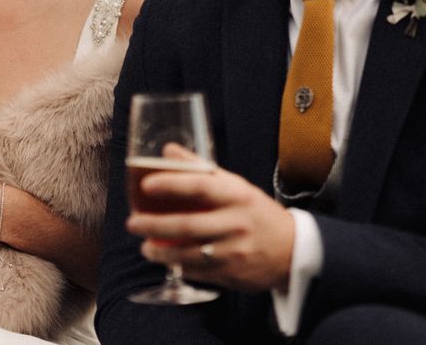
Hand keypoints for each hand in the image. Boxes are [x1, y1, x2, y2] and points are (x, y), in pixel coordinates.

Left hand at [126, 145, 294, 291]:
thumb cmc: (255, 211)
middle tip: (132, 222)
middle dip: (155, 225)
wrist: (293, 250)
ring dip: (161, 252)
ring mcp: (235, 252)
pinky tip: (166, 260)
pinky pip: (199, 273)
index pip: (201, 186)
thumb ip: (200, 168)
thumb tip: (167, 150)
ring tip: (144, 246)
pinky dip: (179, 267)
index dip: (172, 184)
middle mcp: (236, 224)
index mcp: (237, 196)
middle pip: (189, 225)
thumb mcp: (234, 185)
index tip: (146, 185)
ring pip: (190, 254)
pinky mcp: (233, 276)